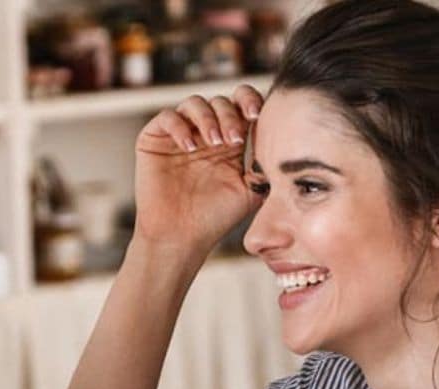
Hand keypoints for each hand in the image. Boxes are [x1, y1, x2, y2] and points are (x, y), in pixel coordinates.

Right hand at [132, 85, 265, 256]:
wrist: (180, 237)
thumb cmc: (214, 218)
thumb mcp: (251, 190)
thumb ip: (265, 164)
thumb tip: (284, 143)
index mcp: (229, 140)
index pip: (241, 105)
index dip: (250, 101)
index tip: (257, 115)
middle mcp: (204, 133)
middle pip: (220, 101)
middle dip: (230, 115)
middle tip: (234, 140)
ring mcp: (179, 135)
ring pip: (194, 103)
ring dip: (208, 118)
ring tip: (214, 143)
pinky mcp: (154, 140)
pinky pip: (166, 117)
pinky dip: (180, 127)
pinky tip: (190, 147)